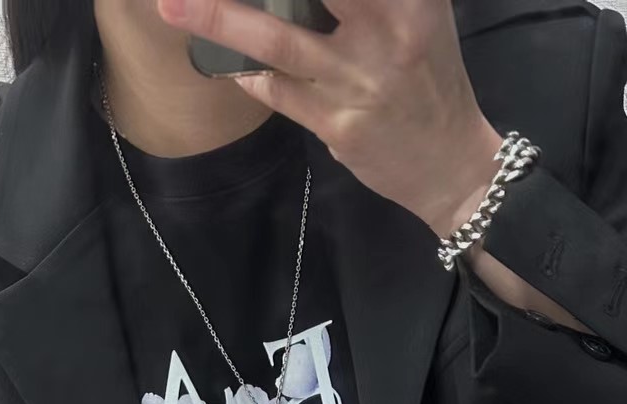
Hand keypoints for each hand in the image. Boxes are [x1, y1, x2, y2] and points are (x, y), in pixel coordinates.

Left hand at [156, 0, 503, 238]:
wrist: (452, 164)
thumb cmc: (430, 78)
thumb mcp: (419, 14)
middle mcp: (387, 31)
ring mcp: (358, 82)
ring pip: (278, 41)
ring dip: (220, 17)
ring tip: (173, 5)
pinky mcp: (339, 125)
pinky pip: (278, 93)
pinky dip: (247, 73)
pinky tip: (226, 59)